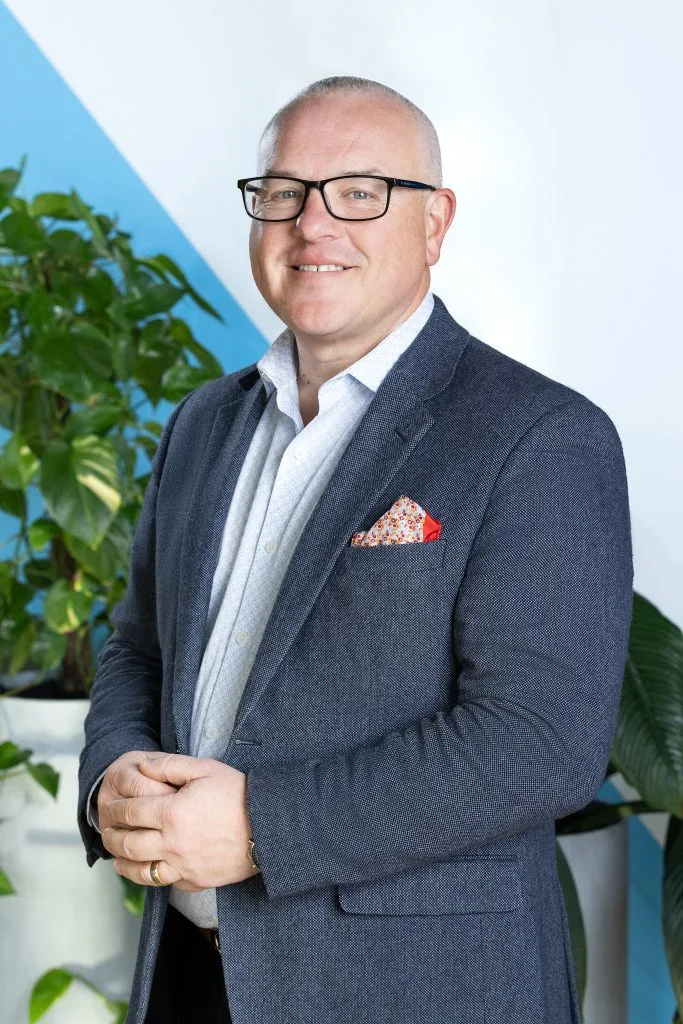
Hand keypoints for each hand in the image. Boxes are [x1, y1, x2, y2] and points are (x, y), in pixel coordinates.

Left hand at [100, 753, 258, 889]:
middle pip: (128, 844)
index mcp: (172, 813)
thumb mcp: (205, 769)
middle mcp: (172, 844)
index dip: (114, 809)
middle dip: (111, 836)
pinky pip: (163, 882)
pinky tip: (145, 867)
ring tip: (117, 854)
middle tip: (107, 829)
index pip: (129, 812)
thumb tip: (142, 766)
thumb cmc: (239, 794)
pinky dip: (148, 875)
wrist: (270, 827)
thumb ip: (169, 766)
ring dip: (122, 862)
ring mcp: (183, 866)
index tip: (108, 806)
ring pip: (139, 870)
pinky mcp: (195, 881)